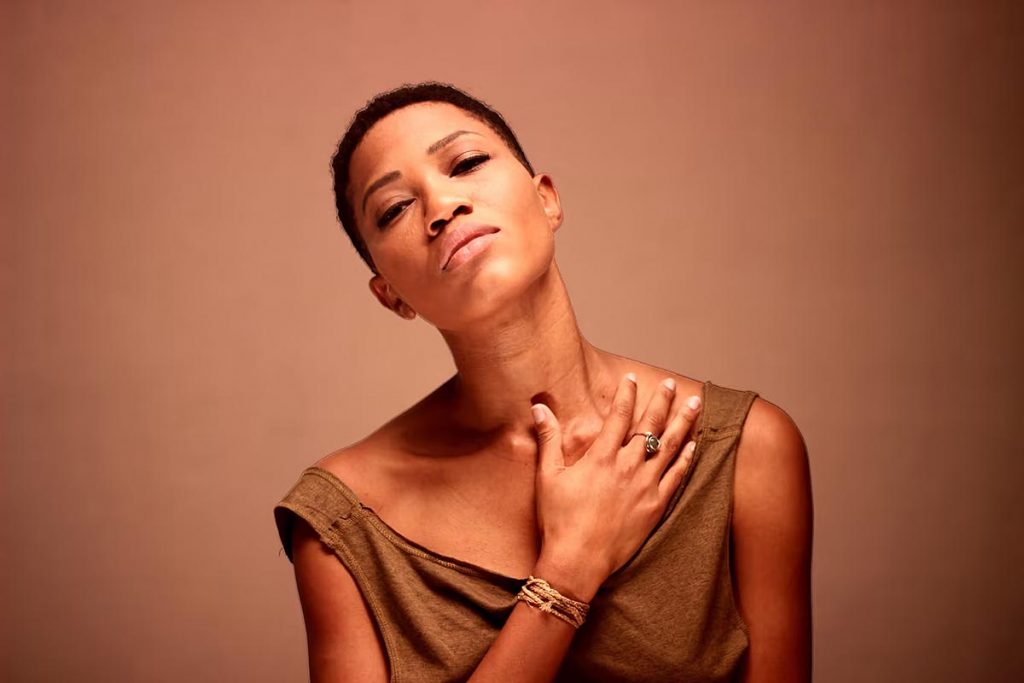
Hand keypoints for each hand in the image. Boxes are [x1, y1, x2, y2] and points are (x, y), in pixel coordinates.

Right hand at [530, 373, 701, 600]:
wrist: (578, 561)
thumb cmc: (559, 519)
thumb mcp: (548, 476)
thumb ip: (548, 439)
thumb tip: (539, 407)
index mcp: (601, 457)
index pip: (618, 416)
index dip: (626, 395)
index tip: (631, 379)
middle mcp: (627, 467)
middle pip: (650, 426)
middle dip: (662, 401)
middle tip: (672, 384)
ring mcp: (645, 486)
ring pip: (670, 447)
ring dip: (683, 422)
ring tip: (695, 404)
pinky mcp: (655, 507)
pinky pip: (676, 477)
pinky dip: (686, 458)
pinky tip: (693, 444)